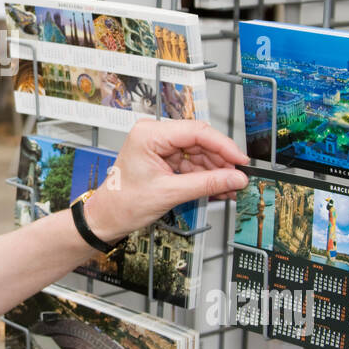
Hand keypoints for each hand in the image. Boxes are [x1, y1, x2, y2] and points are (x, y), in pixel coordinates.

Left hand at [82, 118, 248, 242]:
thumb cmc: (123, 203)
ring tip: (231, 187)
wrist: (107, 217)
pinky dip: (205, 176)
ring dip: (215, 171)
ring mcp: (159, 146)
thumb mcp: (170, 193)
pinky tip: (219, 187)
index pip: (196, 131)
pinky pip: (192, 163)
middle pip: (200, 141)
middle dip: (221, 161)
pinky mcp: (164, 158)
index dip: (223, 145)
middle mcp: (154, 134)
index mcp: (149, 134)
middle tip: (239, 177)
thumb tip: (234, 178)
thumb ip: (206, 184)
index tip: (240, 160)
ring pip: (199, 153)